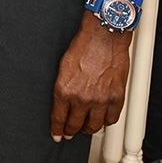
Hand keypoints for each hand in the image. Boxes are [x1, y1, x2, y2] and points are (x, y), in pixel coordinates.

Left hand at [50, 13, 131, 140]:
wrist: (103, 38)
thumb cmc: (82, 47)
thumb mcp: (62, 68)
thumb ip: (63, 87)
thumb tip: (62, 102)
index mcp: (64, 90)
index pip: (59, 118)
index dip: (57, 129)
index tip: (57, 135)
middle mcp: (82, 98)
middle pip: (76, 125)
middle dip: (71, 131)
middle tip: (69, 133)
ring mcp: (100, 100)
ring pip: (94, 126)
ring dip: (89, 129)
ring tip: (85, 128)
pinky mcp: (116, 98)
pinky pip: (111, 118)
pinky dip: (106, 121)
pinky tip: (102, 119)